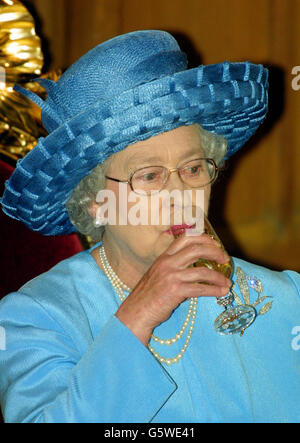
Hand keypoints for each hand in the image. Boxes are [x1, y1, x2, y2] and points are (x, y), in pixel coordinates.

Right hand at [116, 233, 231, 344]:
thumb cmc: (148, 296)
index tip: (215, 244)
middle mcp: (167, 263)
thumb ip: (174, 268)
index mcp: (164, 257)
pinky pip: (201, 289)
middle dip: (215, 252)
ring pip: (202, 271)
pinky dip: (214, 290)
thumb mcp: (158, 274)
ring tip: (227, 283)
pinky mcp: (175, 291)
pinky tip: (222, 292)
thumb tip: (198, 268)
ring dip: (219, 277)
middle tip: (225, 259)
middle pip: (196, 249)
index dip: (203, 239)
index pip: (185, 239)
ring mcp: (171, 276)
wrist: (136, 312)